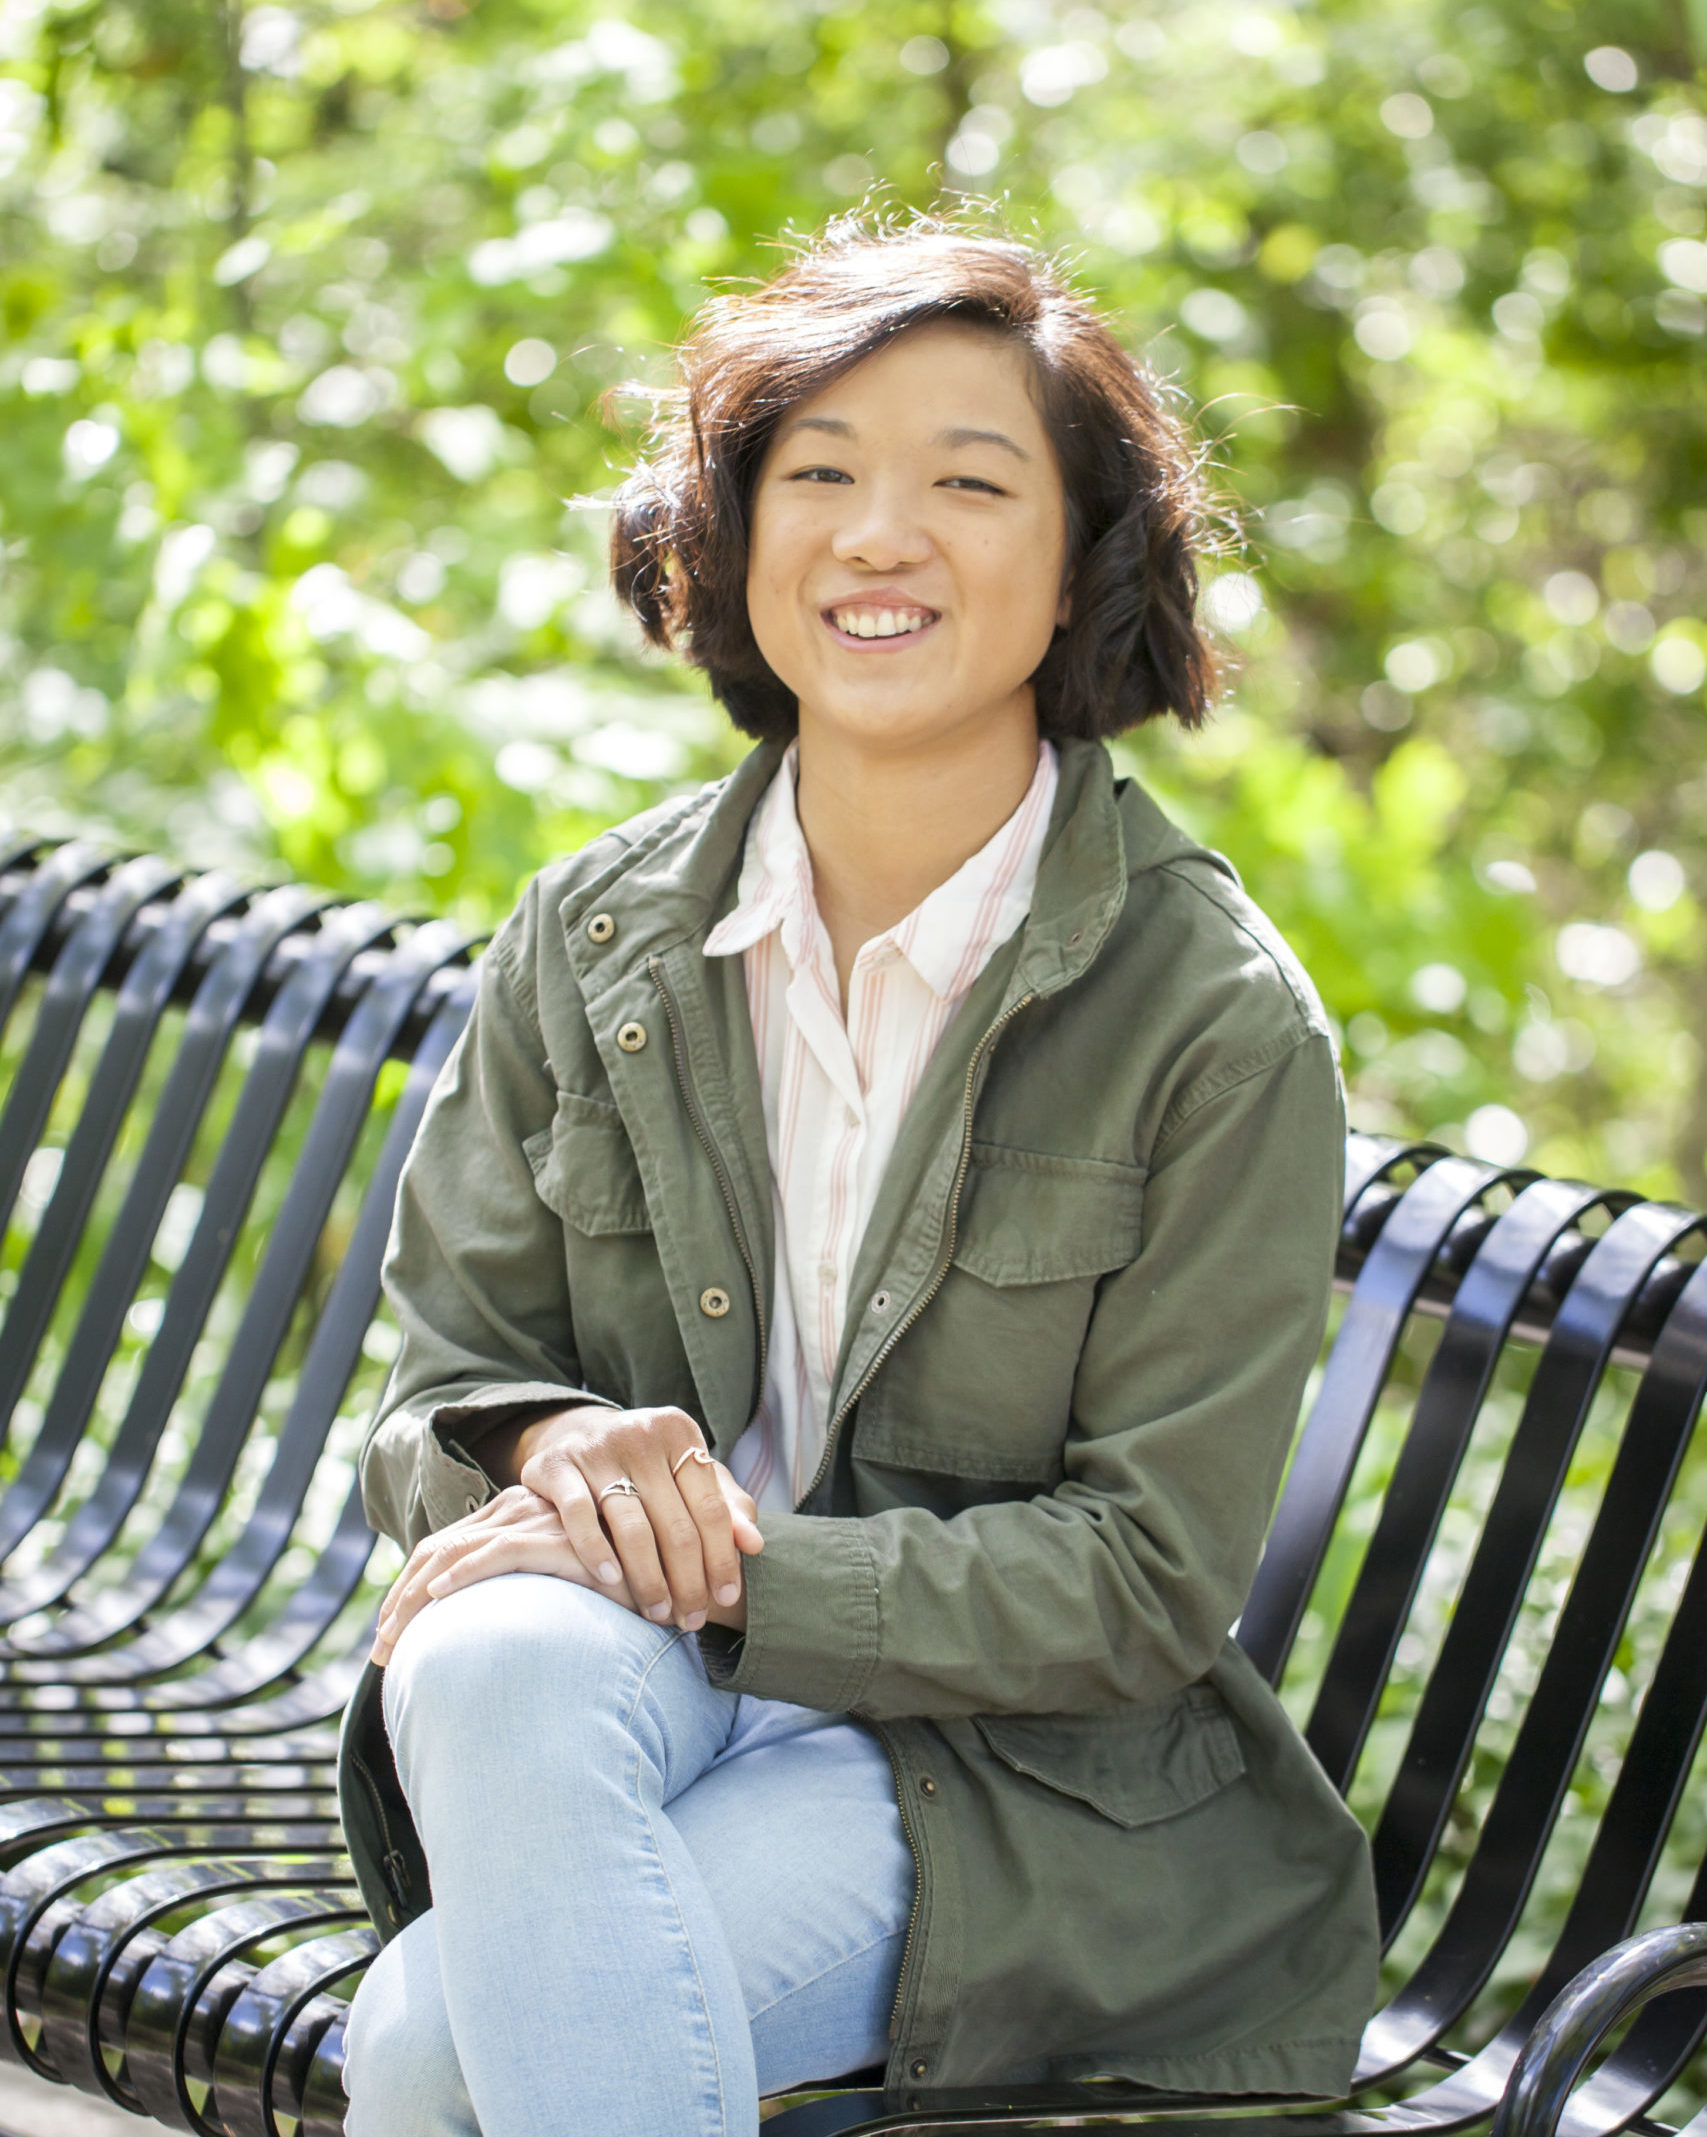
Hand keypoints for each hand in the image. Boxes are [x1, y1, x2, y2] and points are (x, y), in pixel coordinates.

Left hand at [371, 1486, 637, 1664]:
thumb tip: (481, 1640)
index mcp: (512, 1518)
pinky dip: (461, 1573)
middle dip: (398, 1602)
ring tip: (392, 1642)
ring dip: (413, 1598)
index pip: (442, 1551)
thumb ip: (522, 1595)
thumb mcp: (555, 1589)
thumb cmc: (618, 1587)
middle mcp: (516, 1511)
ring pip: (453, 1552)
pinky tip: (434, 1599)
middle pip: (436, 1552)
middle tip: (380, 1654)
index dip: (406, 1593)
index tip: (388, 1640)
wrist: (673, 1572)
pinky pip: (496, 1552)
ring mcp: (534, 1520)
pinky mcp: (555, 1537)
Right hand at [491, 1402, 762, 1629]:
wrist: (576, 1435)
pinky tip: (611, 1582)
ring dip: (648, 1580)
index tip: (726, 1598)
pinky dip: (596, 1551)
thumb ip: (725, 1507)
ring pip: (631, 1527)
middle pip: (676, 1524)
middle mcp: (641, 1434)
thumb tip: (755, 1545)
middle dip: (688, 1581)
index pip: (711, 1508)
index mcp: (680, 1433)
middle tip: (691, 1620)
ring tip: (658, 1613)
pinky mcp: (556, 1466)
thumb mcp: (688, 1476)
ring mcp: (596, 1448)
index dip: (721, 1558)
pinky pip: (579, 1515)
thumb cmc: (648, 1467)